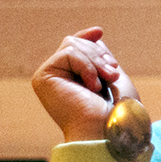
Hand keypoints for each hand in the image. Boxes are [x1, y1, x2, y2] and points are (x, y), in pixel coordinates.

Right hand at [33, 26, 132, 143]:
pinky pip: (68, 54)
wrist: (110, 130)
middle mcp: (57, 77)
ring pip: (72, 45)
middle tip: (112, 75)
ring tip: (105, 82)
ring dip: (96, 62)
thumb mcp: (112, 76)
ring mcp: (48, 77)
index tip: (99, 31)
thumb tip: (95, 34)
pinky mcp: (42, 78)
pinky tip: (93, 86)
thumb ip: (99, 57)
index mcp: (73, 78)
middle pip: (75, 42)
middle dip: (99, 55)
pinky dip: (87, 67)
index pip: (75, 47)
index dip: (86, 37)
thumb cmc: (118, 110)